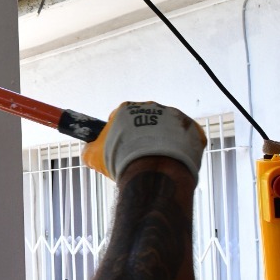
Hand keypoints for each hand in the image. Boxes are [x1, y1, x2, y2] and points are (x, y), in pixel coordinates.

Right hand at [81, 101, 206, 181]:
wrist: (155, 171)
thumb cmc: (124, 162)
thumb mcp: (94, 156)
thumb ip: (89, 148)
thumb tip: (88, 148)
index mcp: (126, 109)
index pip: (119, 118)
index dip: (118, 134)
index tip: (120, 147)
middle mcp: (150, 107)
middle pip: (144, 122)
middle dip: (142, 137)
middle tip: (138, 156)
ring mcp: (173, 116)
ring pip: (166, 129)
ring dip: (162, 142)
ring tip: (157, 162)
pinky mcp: (191, 129)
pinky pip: (185, 137)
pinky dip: (180, 148)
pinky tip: (172, 161)